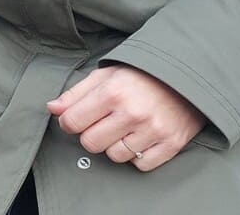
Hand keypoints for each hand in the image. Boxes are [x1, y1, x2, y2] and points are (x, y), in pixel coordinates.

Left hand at [45, 65, 207, 171]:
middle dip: (91, 135)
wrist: (187, 75)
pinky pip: (140, 165)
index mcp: (112, 92)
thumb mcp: (106, 75)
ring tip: (124, 128)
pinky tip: (140, 138)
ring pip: (114, 156)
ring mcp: (153, 131)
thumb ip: (76, 93)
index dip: (69, 122)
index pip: (73, 122)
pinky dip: (137, 155)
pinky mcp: (171, 145)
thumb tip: (52, 108)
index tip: (75, 119)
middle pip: (91, 143)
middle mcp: (132, 113)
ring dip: (114, 145)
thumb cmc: (141, 74)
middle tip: (103, 123)